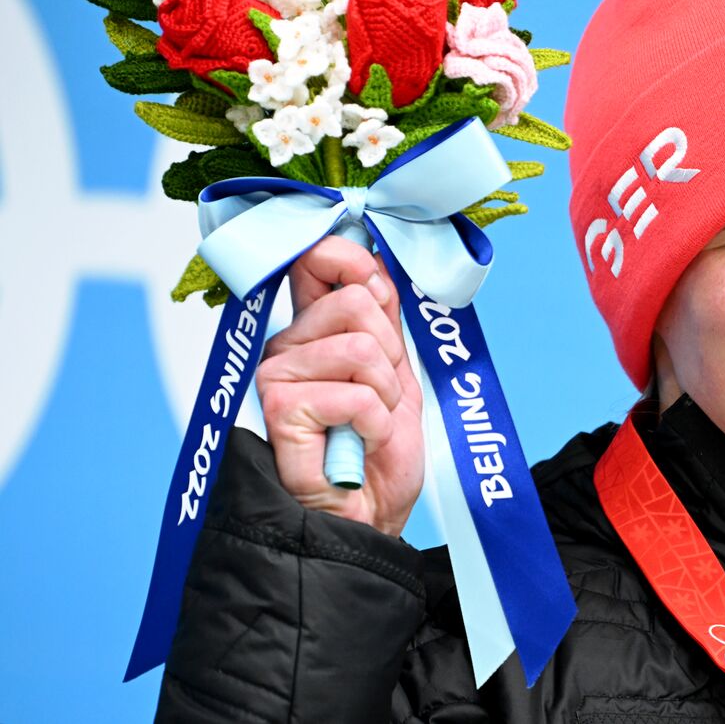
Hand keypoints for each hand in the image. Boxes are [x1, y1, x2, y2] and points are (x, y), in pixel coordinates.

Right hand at [256, 235, 423, 535]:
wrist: (369, 515)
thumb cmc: (377, 450)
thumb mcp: (396, 371)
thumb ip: (384, 317)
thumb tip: (375, 264)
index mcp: (312, 329)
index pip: (318, 260)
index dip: (356, 264)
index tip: (381, 297)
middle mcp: (286, 345)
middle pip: (355, 301)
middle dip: (390, 354)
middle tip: (381, 397)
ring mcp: (276, 375)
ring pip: (360, 346)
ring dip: (385, 394)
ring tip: (369, 424)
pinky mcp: (279, 408)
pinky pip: (356, 394)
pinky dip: (375, 424)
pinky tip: (358, 444)